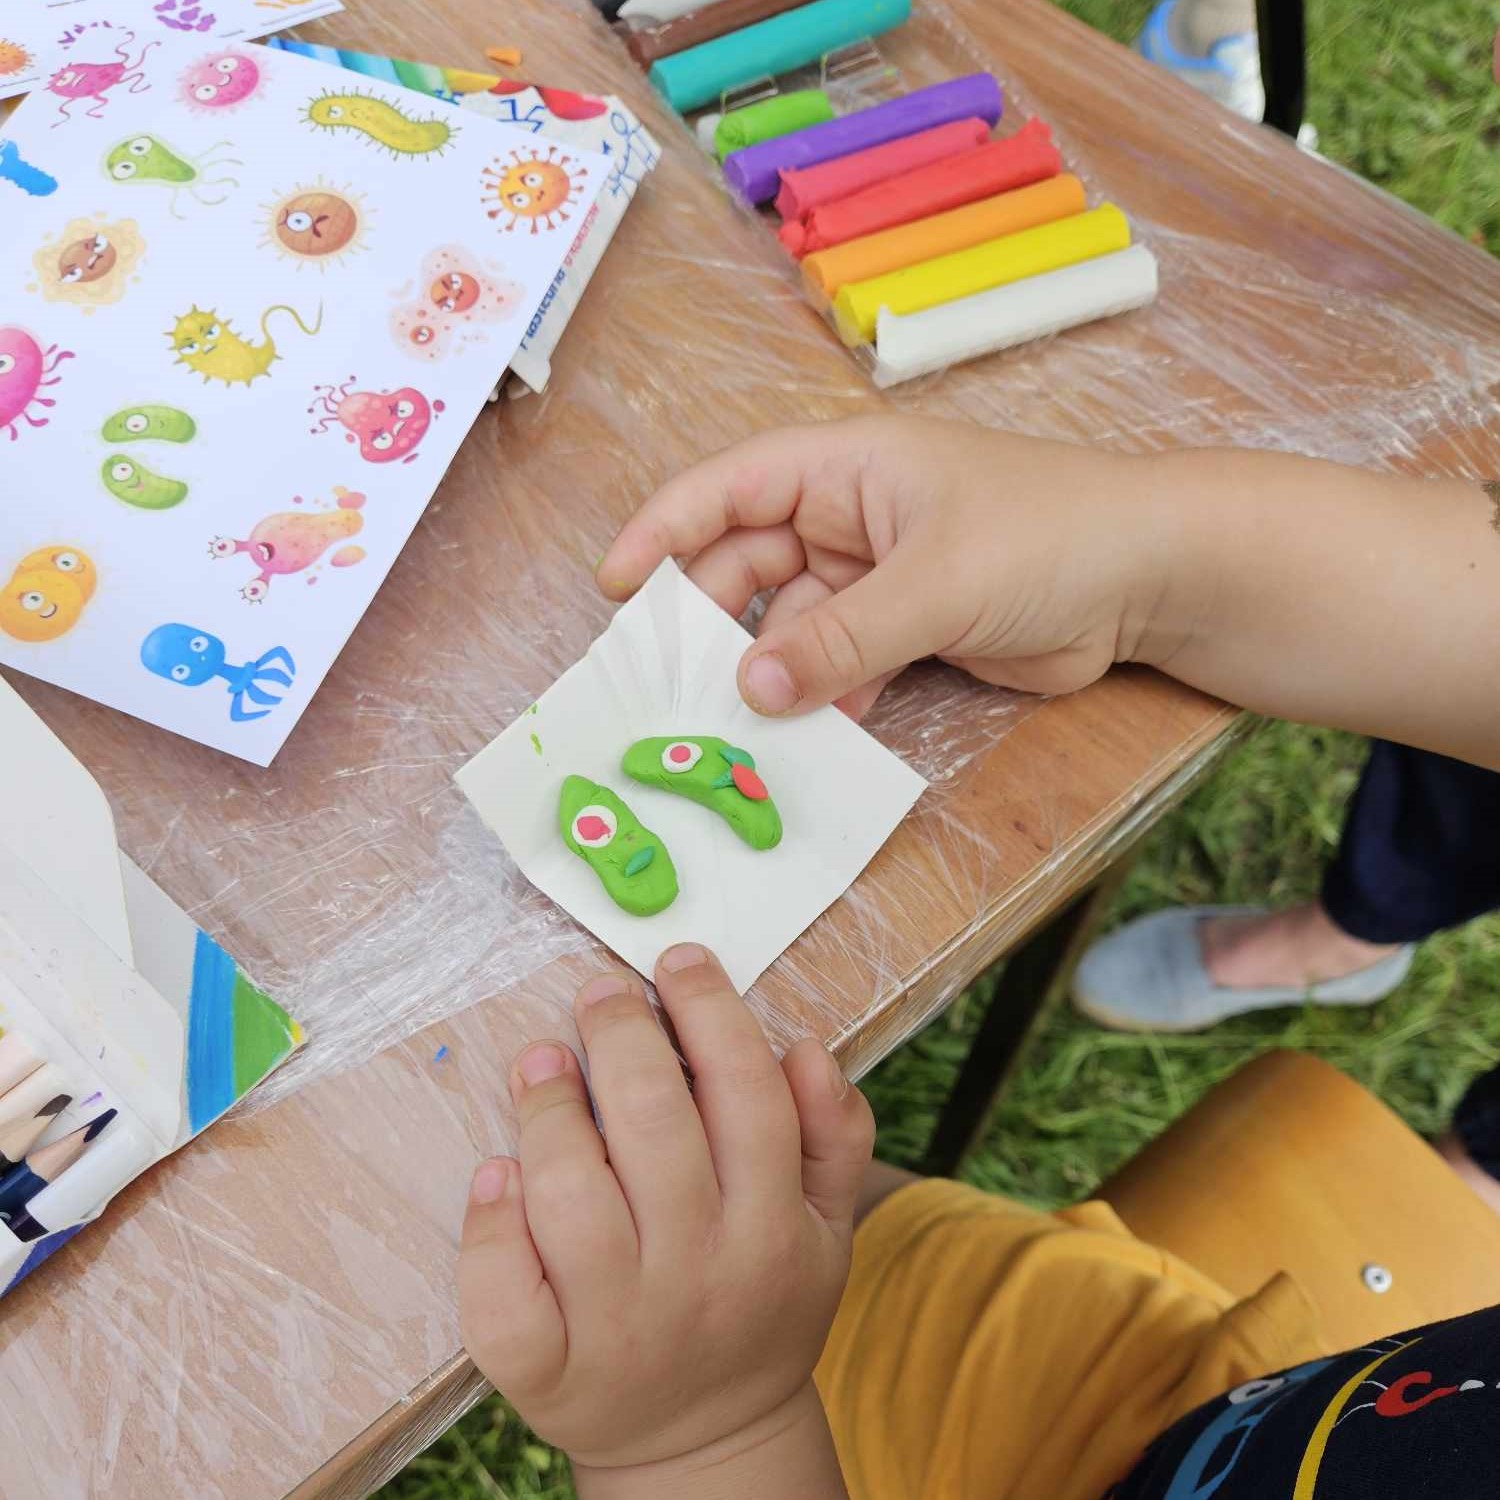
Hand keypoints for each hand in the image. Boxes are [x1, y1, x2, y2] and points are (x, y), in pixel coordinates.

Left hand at [458, 944, 872, 1496]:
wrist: (709, 1443)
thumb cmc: (762, 1302)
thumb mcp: (827, 1226)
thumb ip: (834, 1133)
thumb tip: (806, 1048)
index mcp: (775, 1230)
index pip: (748, 1094)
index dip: (710, 1013)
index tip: (677, 963)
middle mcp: (699, 1274)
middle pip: (652, 1126)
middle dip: (621, 1036)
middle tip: (601, 996)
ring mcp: (617, 1328)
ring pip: (569, 1196)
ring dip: (548, 1111)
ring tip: (542, 1061)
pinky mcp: (544, 1373)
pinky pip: (503, 1293)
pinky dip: (488, 1225)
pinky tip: (495, 1173)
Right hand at [596, 417, 1177, 718]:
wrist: (1149, 580)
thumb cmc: (1046, 538)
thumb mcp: (934, 583)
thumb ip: (839, 640)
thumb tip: (749, 691)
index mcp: (846, 469)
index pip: (729, 487)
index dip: (664, 530)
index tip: (614, 587)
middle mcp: (849, 517)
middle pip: (748, 566)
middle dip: (711, 623)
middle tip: (670, 689)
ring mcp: (876, 577)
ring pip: (791, 627)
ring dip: (767, 675)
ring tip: (733, 730)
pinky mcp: (906, 631)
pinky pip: (838, 665)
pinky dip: (820, 700)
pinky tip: (808, 740)